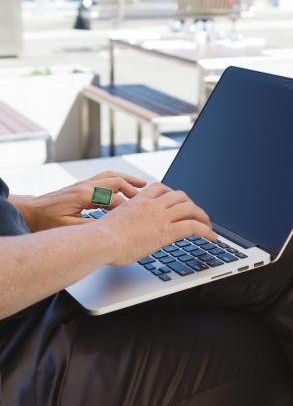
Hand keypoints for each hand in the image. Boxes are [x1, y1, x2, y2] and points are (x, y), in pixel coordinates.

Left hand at [10, 171, 146, 231]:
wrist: (31, 211)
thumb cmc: (47, 221)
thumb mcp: (68, 228)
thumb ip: (90, 227)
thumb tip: (110, 228)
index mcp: (85, 195)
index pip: (114, 198)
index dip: (128, 207)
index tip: (139, 215)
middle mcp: (86, 185)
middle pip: (116, 181)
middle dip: (134, 188)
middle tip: (148, 197)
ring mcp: (84, 183)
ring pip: (112, 176)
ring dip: (128, 179)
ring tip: (143, 184)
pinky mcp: (83, 186)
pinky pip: (105, 178)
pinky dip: (118, 180)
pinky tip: (126, 186)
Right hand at [96, 182, 216, 265]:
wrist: (100, 240)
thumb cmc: (100, 237)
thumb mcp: (113, 223)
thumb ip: (124, 223)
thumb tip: (125, 232)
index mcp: (138, 201)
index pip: (160, 188)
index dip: (172, 193)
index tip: (177, 200)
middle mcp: (152, 205)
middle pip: (180, 195)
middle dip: (191, 204)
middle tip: (196, 214)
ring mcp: (160, 216)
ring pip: (190, 207)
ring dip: (203, 216)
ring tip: (208, 226)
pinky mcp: (166, 231)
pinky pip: (193, 226)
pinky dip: (206, 230)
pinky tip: (212, 238)